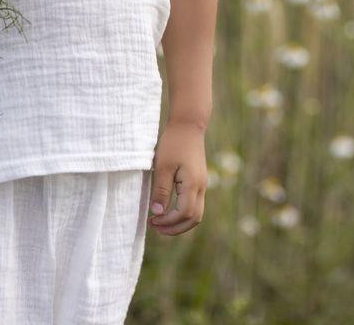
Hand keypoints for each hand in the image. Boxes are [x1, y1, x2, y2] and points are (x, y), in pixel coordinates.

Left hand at [149, 120, 207, 234]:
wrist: (188, 124)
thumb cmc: (173, 143)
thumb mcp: (163, 166)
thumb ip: (161, 190)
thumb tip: (158, 213)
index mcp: (192, 184)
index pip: (183, 214)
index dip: (168, 222)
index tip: (152, 220)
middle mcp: (201, 187)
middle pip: (194, 219)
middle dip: (175, 228)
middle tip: (156, 228)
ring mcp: (201, 184)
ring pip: (196, 213)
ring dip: (180, 222)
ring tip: (162, 223)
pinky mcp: (198, 180)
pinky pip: (195, 203)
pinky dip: (183, 213)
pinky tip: (170, 209)